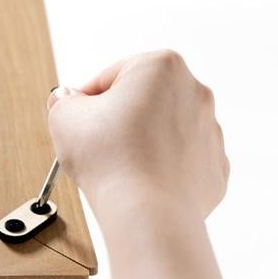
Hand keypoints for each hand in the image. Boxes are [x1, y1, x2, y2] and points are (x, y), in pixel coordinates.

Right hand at [47, 50, 228, 220]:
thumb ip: (63, 101)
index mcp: (161, 66)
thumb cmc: (109, 159)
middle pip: (142, 99)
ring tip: (116, 164)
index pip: (112, 76)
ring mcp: (210, 130)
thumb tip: (68, 103)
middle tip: (95, 142)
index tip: (79, 117)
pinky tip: (139, 180)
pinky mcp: (214, 166)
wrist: (145, 212)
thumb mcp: (63, 115)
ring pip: (163, 129)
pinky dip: (160, 167)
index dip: (88, 99)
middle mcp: (194, 91)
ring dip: (140, 141)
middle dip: (118, 117)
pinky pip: (179, 160)